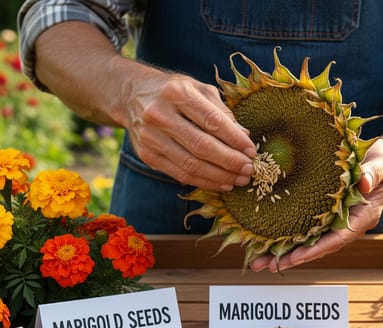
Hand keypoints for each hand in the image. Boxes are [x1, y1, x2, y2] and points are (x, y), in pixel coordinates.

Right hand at [125, 73, 256, 190]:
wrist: (130, 96)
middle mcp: (160, 114)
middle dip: (230, 161)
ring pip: (191, 164)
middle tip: (249, 169)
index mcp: (176, 93)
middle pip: (201, 146)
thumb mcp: (198, 89)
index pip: (212, 121)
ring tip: (239, 179)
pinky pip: (180, 174)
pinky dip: (204, 181)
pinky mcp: (147, 155)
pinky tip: (221, 183)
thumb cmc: (173, 91)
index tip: (251, 151)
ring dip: (220, 176)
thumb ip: (221, 111)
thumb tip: (244, 136)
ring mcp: (150, 137)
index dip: (234, 139)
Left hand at [249, 139, 382, 271]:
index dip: (317, 249)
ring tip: (258, 261)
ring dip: (284, 252)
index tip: (296, 257)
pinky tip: (266, 242)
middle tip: (264, 265)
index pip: (338, 238)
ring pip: (309, 241)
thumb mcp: (382, 163)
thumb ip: (373, 173)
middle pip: (318, 246)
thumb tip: (364, 183)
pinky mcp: (325, 214)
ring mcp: (335, 220)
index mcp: (362, 216)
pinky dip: (287, 237)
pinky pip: (306, 229)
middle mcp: (347, 223)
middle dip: (292, 258)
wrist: (382, 160)